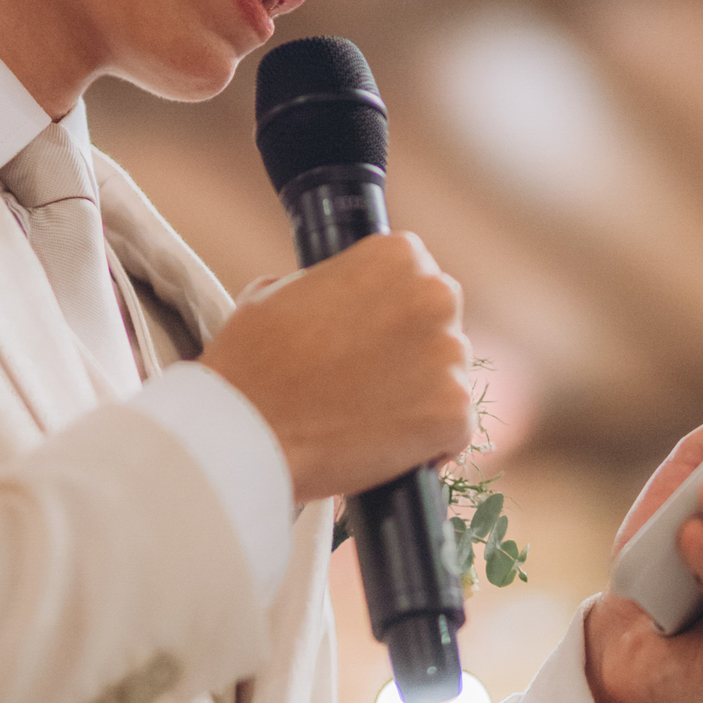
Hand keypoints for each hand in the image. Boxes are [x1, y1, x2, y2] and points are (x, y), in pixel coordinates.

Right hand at [198, 232, 473, 502]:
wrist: (246, 434)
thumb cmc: (253, 362)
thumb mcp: (278, 291)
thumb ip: (326, 284)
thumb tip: (337, 298)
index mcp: (396, 254)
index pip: (414, 273)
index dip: (389, 306)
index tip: (368, 332)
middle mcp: (433, 295)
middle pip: (438, 319)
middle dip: (412, 345)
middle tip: (367, 377)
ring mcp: (449, 356)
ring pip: (448, 374)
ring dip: (421, 393)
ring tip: (368, 416)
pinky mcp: (454, 412)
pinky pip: (455, 427)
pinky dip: (430, 442)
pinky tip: (390, 448)